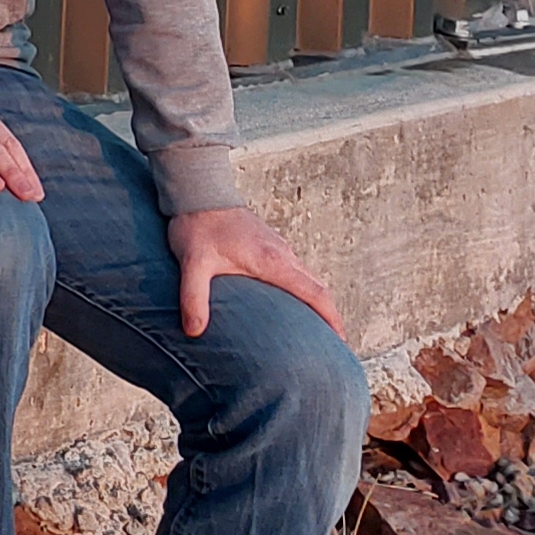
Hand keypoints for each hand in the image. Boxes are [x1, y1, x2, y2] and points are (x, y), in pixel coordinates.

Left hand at [164, 203, 341, 337]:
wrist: (197, 189)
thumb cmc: (196, 225)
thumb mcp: (192, 263)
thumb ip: (193, 297)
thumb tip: (194, 331)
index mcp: (272, 261)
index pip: (315, 293)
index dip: (332, 318)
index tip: (342, 340)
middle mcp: (282, 253)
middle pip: (319, 288)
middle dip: (330, 316)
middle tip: (334, 344)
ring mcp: (278, 246)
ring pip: (308, 277)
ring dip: (317, 301)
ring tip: (316, 329)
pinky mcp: (269, 242)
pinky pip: (295, 269)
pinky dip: (303, 288)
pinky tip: (289, 301)